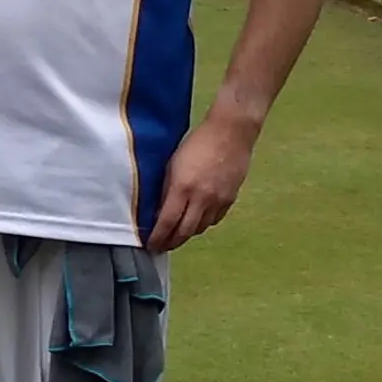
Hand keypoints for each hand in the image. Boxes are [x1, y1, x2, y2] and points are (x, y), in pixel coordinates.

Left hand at [148, 115, 255, 252]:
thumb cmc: (195, 144)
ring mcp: (219, 201)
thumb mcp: (172, 165)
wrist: (230, 134)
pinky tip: (195, 222)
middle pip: (185, 231)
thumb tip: (159, 211)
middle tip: (162, 247)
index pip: (167, 222)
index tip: (150, 246)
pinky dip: (203, 224)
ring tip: (176, 235)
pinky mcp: (231, 199)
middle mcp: (202, 199)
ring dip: (187, 234)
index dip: (158, 237)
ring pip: (201, 228)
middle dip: (172, 242)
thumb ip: (166, 189)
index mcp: (182, 188)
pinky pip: (214, 220)